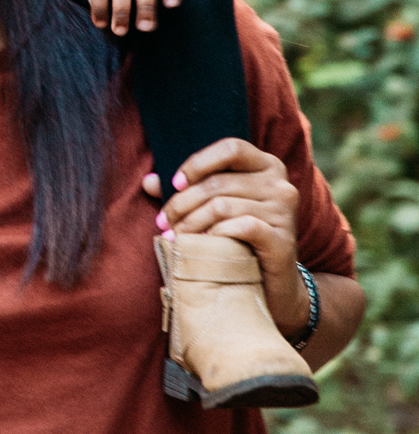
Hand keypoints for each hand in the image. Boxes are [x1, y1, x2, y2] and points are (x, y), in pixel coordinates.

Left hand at [142, 138, 309, 337]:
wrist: (272, 285)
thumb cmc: (238, 239)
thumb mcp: (214, 209)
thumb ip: (186, 191)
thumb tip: (149, 181)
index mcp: (267, 166)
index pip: (231, 148)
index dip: (198, 163)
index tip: (174, 184)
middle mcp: (281, 184)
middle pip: (219, 183)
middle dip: (182, 203)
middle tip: (163, 222)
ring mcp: (285, 212)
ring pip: (223, 206)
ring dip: (191, 222)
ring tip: (175, 237)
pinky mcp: (283, 240)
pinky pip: (242, 227)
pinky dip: (216, 234)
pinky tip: (204, 244)